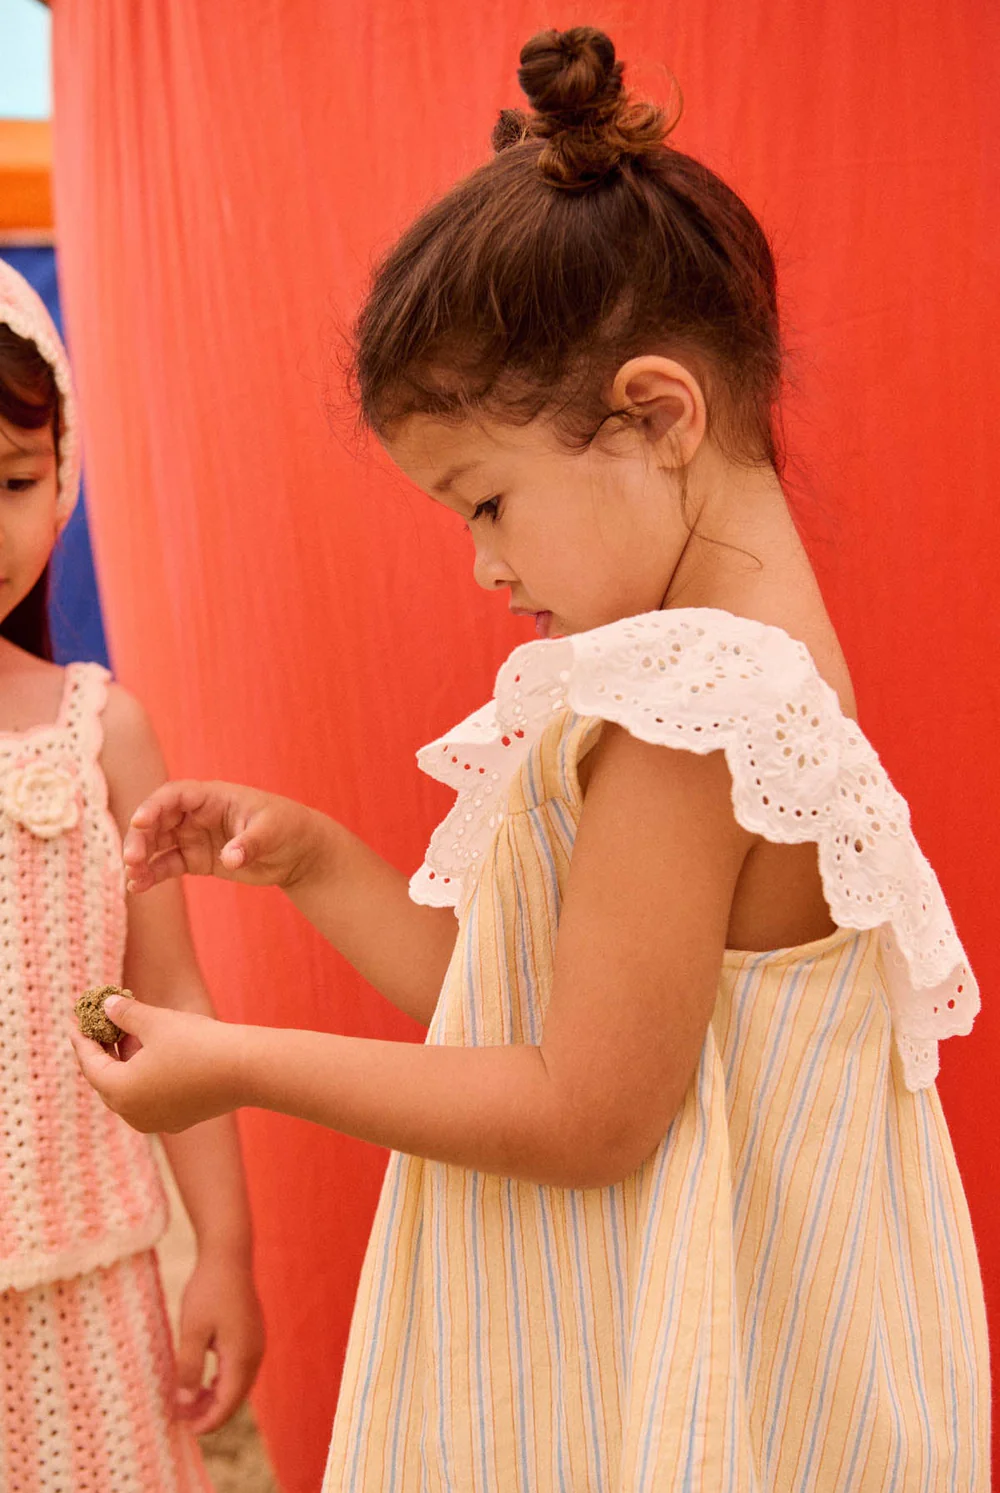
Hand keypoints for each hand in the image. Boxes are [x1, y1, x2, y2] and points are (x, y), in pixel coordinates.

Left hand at [70, 994, 243, 1132]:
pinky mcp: (179, 1119)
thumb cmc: (197, 1043)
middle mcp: (134, 1114)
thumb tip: (107, 1006)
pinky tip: (154, 1055)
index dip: (82, 1040)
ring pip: (130, 1091)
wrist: (246, 1069)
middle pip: (107, 1081)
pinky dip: (145, 1078)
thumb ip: (125, 1014)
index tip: (77, 1021)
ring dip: (126, 1065)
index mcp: (120, 1091)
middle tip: (100, 1028)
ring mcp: (157, 1121)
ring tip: (130, 1035)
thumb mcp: (155, 1021)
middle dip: (103, 1053)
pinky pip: (150, 1098)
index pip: (90, 1064)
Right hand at [123, 780, 322, 894]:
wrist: (297, 851)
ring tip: (131, 878)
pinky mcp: (196, 860)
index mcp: (213, 796)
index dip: (154, 806)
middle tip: (131, 859)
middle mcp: (197, 814)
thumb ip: (249, 843)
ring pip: (157, 843)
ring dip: (141, 858)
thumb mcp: (272, 831)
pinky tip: (138, 887)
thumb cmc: (287, 828)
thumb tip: (230, 858)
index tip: (140, 822)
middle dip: (141, 837)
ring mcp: (194, 836)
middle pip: (158, 819)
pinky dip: (152, 875)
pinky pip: (167, 864)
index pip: (175, 795)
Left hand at [174, 1251, 264, 1434]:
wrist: (228, 1254)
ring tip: (191, 1403)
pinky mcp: (252, 1334)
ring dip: (217, 1398)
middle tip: (182, 1419)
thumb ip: (189, 1368)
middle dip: (211, 1413)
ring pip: (239, 1384)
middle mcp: (255, 1353)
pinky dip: (224, 1382)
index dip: (207, 1421)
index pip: (227, 1403)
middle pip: (236, 1397)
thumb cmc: (208, 1290)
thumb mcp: (192, 1330)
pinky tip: (206, 1382)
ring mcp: (257, 1343)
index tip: (184, 1429)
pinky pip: (241, 1369)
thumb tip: (185, 1403)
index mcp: (242, 1356)